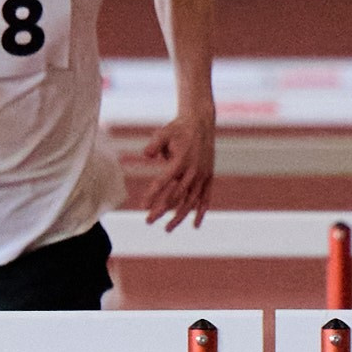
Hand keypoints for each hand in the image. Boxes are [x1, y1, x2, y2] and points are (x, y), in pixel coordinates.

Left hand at [132, 111, 215, 230]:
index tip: (143, 207)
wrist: (201, 122)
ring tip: (167, 229)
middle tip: (148, 221)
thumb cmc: (178, 128)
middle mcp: (194, 171)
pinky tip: (195, 225)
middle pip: (177, 196)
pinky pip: (206, 198)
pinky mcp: (209, 177)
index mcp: (181, 161)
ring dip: (179, 216)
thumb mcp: (163, 132)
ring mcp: (203, 175)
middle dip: (162, 210)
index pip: (165, 182)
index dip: (153, 195)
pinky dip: (201, 212)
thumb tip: (146, 155)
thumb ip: (154, 144)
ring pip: (191, 201)